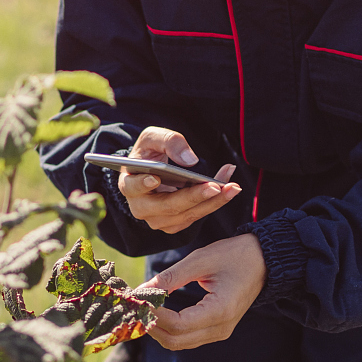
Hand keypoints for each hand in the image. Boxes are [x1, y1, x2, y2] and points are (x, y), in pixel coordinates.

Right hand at [118, 127, 239, 234]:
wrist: (152, 169)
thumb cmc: (149, 153)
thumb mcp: (154, 138)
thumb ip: (169, 142)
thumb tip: (191, 161)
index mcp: (129, 185)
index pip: (133, 188)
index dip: (143, 184)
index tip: (155, 178)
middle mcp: (141, 208)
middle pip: (169, 206)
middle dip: (194, 197)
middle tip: (216, 186)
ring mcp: (158, 220)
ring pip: (188, 214)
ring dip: (213, 201)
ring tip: (232, 186)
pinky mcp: (175, 223)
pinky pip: (197, 214)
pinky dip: (215, 201)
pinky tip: (229, 187)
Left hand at [141, 234, 265, 350]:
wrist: (263, 261)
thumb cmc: (234, 255)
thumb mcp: (200, 260)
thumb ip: (170, 277)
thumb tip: (142, 290)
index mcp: (221, 310)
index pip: (179, 324)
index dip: (154, 315)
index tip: (136, 300)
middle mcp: (221, 328)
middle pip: (176, 340)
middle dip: (151, 326)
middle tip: (134, 307)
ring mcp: (220, 332)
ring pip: (179, 343)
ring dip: (158, 330)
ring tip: (142, 309)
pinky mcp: (216, 330)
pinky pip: (186, 338)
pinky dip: (168, 329)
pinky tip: (157, 312)